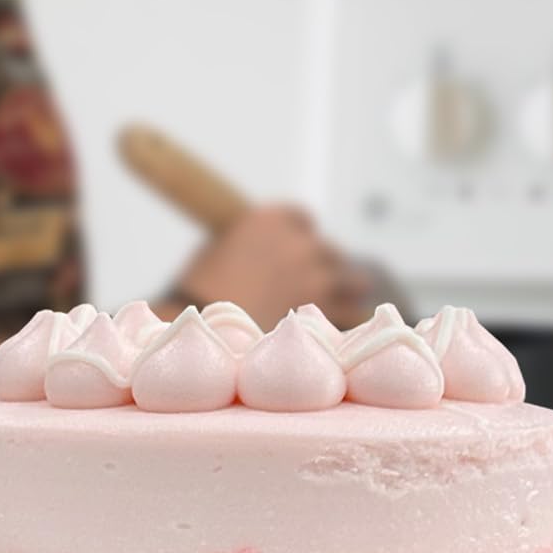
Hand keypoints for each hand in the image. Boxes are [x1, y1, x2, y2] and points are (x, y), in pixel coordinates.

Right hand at [175, 205, 369, 333]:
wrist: (207, 334)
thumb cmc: (199, 295)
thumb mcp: (216, 252)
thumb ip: (249, 245)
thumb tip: (257, 255)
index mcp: (270, 220)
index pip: (302, 218)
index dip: (299, 236)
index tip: (294, 249)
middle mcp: (300, 243)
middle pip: (329, 250)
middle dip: (322, 266)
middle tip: (309, 286)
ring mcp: (317, 277)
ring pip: (353, 281)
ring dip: (345, 291)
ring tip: (337, 306)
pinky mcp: (328, 311)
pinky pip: (352, 313)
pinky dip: (347, 319)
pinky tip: (336, 328)